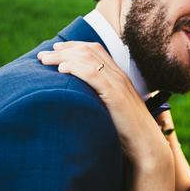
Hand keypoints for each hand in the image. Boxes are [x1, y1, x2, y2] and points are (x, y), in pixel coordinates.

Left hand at [37, 41, 172, 168]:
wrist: (147, 144)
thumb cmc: (129, 133)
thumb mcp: (114, 111)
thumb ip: (101, 100)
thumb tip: (81, 102)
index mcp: (119, 77)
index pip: (96, 50)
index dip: (74, 46)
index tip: (56, 49)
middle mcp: (119, 76)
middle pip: (89, 50)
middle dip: (63, 49)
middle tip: (43, 55)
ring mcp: (118, 84)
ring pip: (88, 58)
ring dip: (63, 57)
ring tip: (45, 61)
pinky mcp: (115, 96)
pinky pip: (93, 74)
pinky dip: (76, 68)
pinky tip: (61, 70)